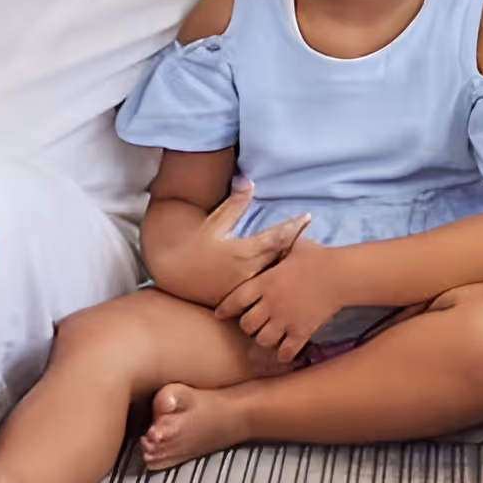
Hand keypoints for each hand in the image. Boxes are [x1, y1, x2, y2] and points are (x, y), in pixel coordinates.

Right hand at [150, 181, 306, 305]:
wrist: (170, 269)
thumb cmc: (193, 241)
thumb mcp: (213, 221)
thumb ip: (234, 204)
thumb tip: (248, 181)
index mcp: (242, 251)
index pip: (276, 238)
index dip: (294, 227)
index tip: (307, 216)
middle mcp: (246, 272)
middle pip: (280, 260)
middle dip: (296, 250)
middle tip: (313, 241)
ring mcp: (243, 289)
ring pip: (273, 279)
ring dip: (287, 268)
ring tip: (304, 259)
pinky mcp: (237, 301)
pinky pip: (261, 293)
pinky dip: (273, 285)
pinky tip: (283, 281)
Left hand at [214, 234, 348, 361]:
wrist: (340, 273)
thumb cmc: (317, 256)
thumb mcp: (292, 246)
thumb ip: (277, 247)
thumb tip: (271, 240)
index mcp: (265, 282)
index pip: (235, 300)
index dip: (225, 309)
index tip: (220, 313)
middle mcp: (271, 304)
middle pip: (246, 325)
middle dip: (248, 325)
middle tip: (254, 323)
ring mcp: (285, 320)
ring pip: (263, 340)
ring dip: (264, 339)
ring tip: (269, 335)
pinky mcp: (302, 331)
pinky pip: (286, 351)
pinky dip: (284, 354)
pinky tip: (285, 350)